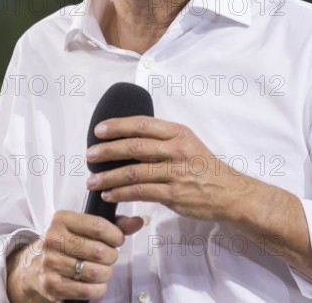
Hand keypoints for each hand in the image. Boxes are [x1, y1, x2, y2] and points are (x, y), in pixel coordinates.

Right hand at [7, 211, 142, 301]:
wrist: (33, 265)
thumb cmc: (65, 242)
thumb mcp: (83, 226)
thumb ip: (112, 223)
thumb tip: (138, 221)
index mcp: (61, 219)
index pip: (98, 226)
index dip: (115, 235)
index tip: (118, 239)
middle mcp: (53, 238)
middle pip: (99, 251)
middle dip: (111, 256)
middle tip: (110, 256)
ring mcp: (50, 262)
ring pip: (94, 272)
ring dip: (106, 273)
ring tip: (103, 269)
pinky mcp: (51, 284)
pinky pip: (85, 290)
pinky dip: (98, 289)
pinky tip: (97, 283)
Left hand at [86, 116, 247, 221]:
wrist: (229, 192)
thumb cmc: (204, 166)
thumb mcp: (187, 142)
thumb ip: (161, 139)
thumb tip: (129, 138)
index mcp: (178, 132)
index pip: (142, 124)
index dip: (117, 126)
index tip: (99, 130)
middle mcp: (176, 149)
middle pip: (134, 146)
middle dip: (107, 150)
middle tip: (90, 154)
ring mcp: (175, 172)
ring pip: (134, 172)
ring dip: (109, 176)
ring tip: (93, 180)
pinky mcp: (174, 195)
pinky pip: (141, 192)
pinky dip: (121, 193)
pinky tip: (110, 194)